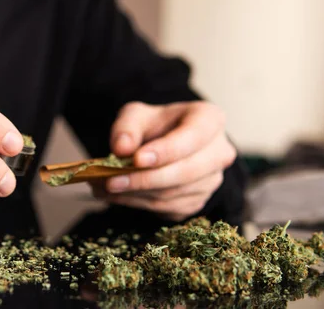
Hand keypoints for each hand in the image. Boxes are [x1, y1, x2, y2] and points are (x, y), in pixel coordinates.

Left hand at [91, 101, 235, 221]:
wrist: (161, 142)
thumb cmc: (153, 124)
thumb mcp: (136, 115)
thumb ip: (127, 127)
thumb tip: (121, 148)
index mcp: (210, 119)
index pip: (192, 137)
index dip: (166, 151)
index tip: (137, 159)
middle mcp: (219, 152)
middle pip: (186, 172)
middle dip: (145, 179)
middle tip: (111, 181)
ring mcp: (211, 180)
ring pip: (174, 193)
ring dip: (136, 194)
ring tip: (104, 187)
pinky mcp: (197, 202)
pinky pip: (167, 208)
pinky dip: (138, 203)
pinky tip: (115, 195)